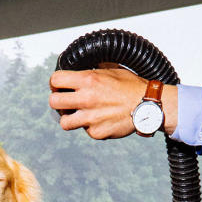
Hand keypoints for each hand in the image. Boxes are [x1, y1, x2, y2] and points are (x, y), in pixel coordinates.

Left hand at [49, 66, 177, 139]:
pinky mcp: (96, 133)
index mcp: (88, 80)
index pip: (56, 80)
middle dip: (57, 101)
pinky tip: (100, 120)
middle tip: (64, 102)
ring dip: (69, 118)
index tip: (58, 86)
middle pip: (54, 102)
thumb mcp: (111, 70)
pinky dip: (90, 127)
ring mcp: (90, 118)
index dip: (55, 83)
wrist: (147, 105)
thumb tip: (81, 69)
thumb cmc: (131, 87)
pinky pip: (85, 131)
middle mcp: (86, 99)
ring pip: (64, 123)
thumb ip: (93, 71)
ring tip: (78, 115)